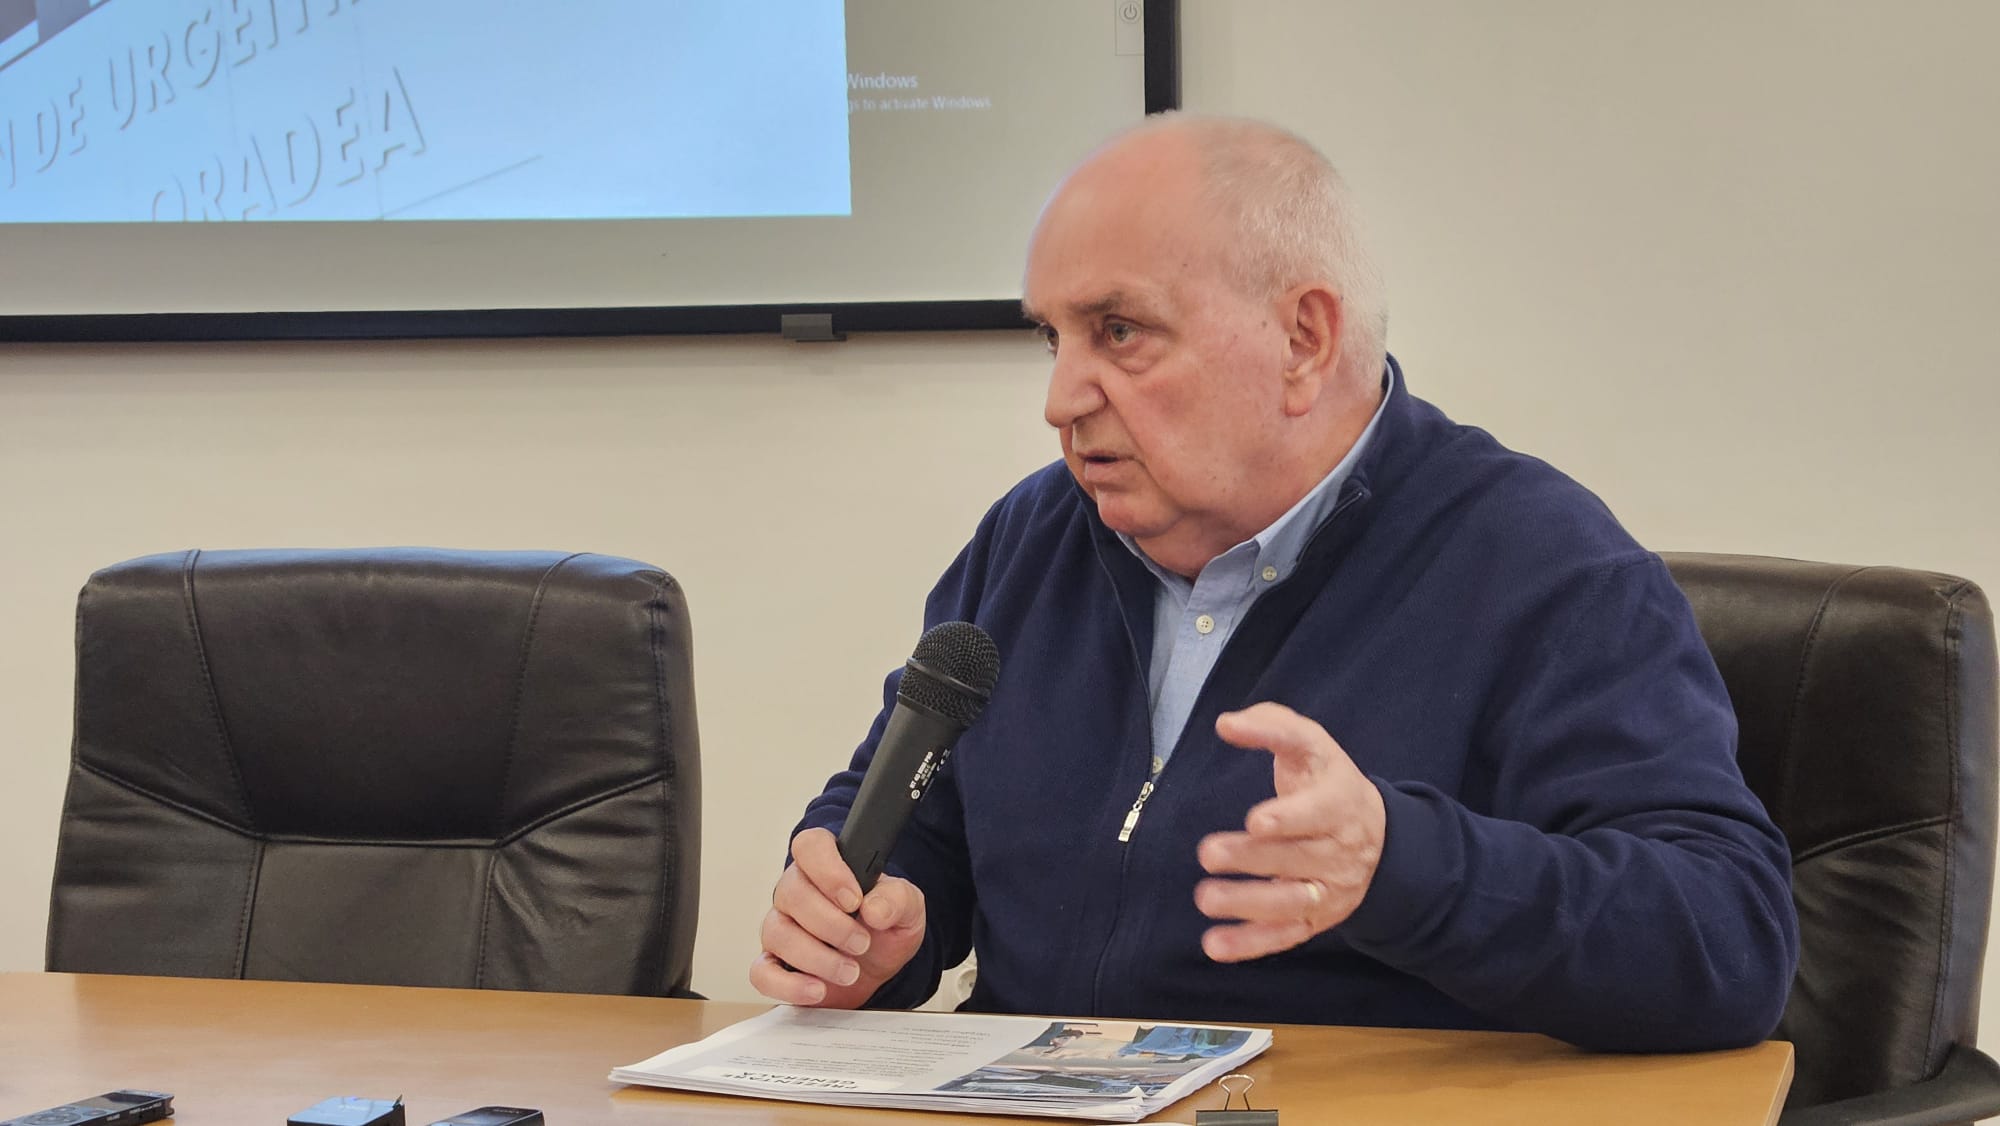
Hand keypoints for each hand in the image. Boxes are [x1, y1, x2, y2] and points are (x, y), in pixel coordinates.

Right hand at [749, 827, 926, 1006]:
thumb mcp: (907, 909)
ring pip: (778, 933)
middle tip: (861, 943)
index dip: (829, 871)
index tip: (854, 899)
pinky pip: (762, 973)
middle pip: (793, 893)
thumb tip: (875, 908)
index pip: (810, 846)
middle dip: (831, 924)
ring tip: (850, 971)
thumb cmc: (884, 929)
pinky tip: (818, 989)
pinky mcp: (773, 965)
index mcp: (827, 865)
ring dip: (817, 957)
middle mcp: (796, 891)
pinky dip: (789, 984)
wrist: (877, 969)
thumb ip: (898, 899)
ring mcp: (780, 927)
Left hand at [1194, 702, 1385, 961]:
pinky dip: (1251, 944)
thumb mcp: (1310, 743)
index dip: (1289, 818)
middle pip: (1297, 858)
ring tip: (1205, 898)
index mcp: (1340, 802)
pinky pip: (1286, 935)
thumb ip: (1270, 726)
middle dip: (1252, 858)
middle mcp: (1339, 850)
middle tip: (1208, 852)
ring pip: (1292, 902)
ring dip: (1248, 904)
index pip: (1317, 812)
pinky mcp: (1317, 919)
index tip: (1256, 820)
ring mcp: (1330, 889)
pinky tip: (1215, 946)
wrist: (1378, 834)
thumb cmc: (1326, 780)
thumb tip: (1226, 724)